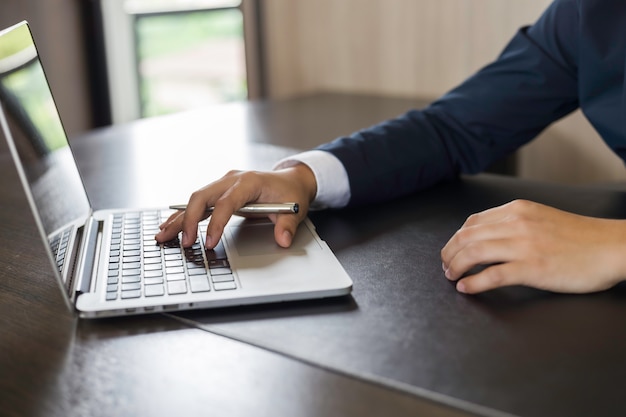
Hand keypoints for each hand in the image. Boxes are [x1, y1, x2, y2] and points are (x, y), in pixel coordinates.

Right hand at [155, 164, 316, 248]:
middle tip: (182, 241)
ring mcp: (223, 184)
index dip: (216, 223)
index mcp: (249, 182)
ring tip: (163, 235)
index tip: (209, 242)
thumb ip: (287, 225)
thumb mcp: (295, 209)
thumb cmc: (290, 193)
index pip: (226, 202)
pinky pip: (198, 203)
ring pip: (195, 199)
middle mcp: (231, 180)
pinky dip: (183, 214)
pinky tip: (170, 226)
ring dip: (178, 217)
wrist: (290, 180)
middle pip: (202, 196)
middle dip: (188, 219)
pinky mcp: (219, 191)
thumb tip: (283, 240)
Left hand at [441, 199, 625, 293]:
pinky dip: (473, 283)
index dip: (455, 239)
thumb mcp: (541, 217)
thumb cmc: (580, 236)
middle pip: (466, 237)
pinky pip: (492, 275)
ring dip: (456, 267)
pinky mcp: (532, 268)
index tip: (451, 251)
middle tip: (445, 267)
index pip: (472, 222)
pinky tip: (465, 288)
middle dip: (449, 253)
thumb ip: (514, 222)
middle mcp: (516, 223)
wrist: (612, 247)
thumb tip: (487, 235)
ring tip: (451, 277)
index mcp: (516, 210)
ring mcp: (523, 245)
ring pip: (473, 254)